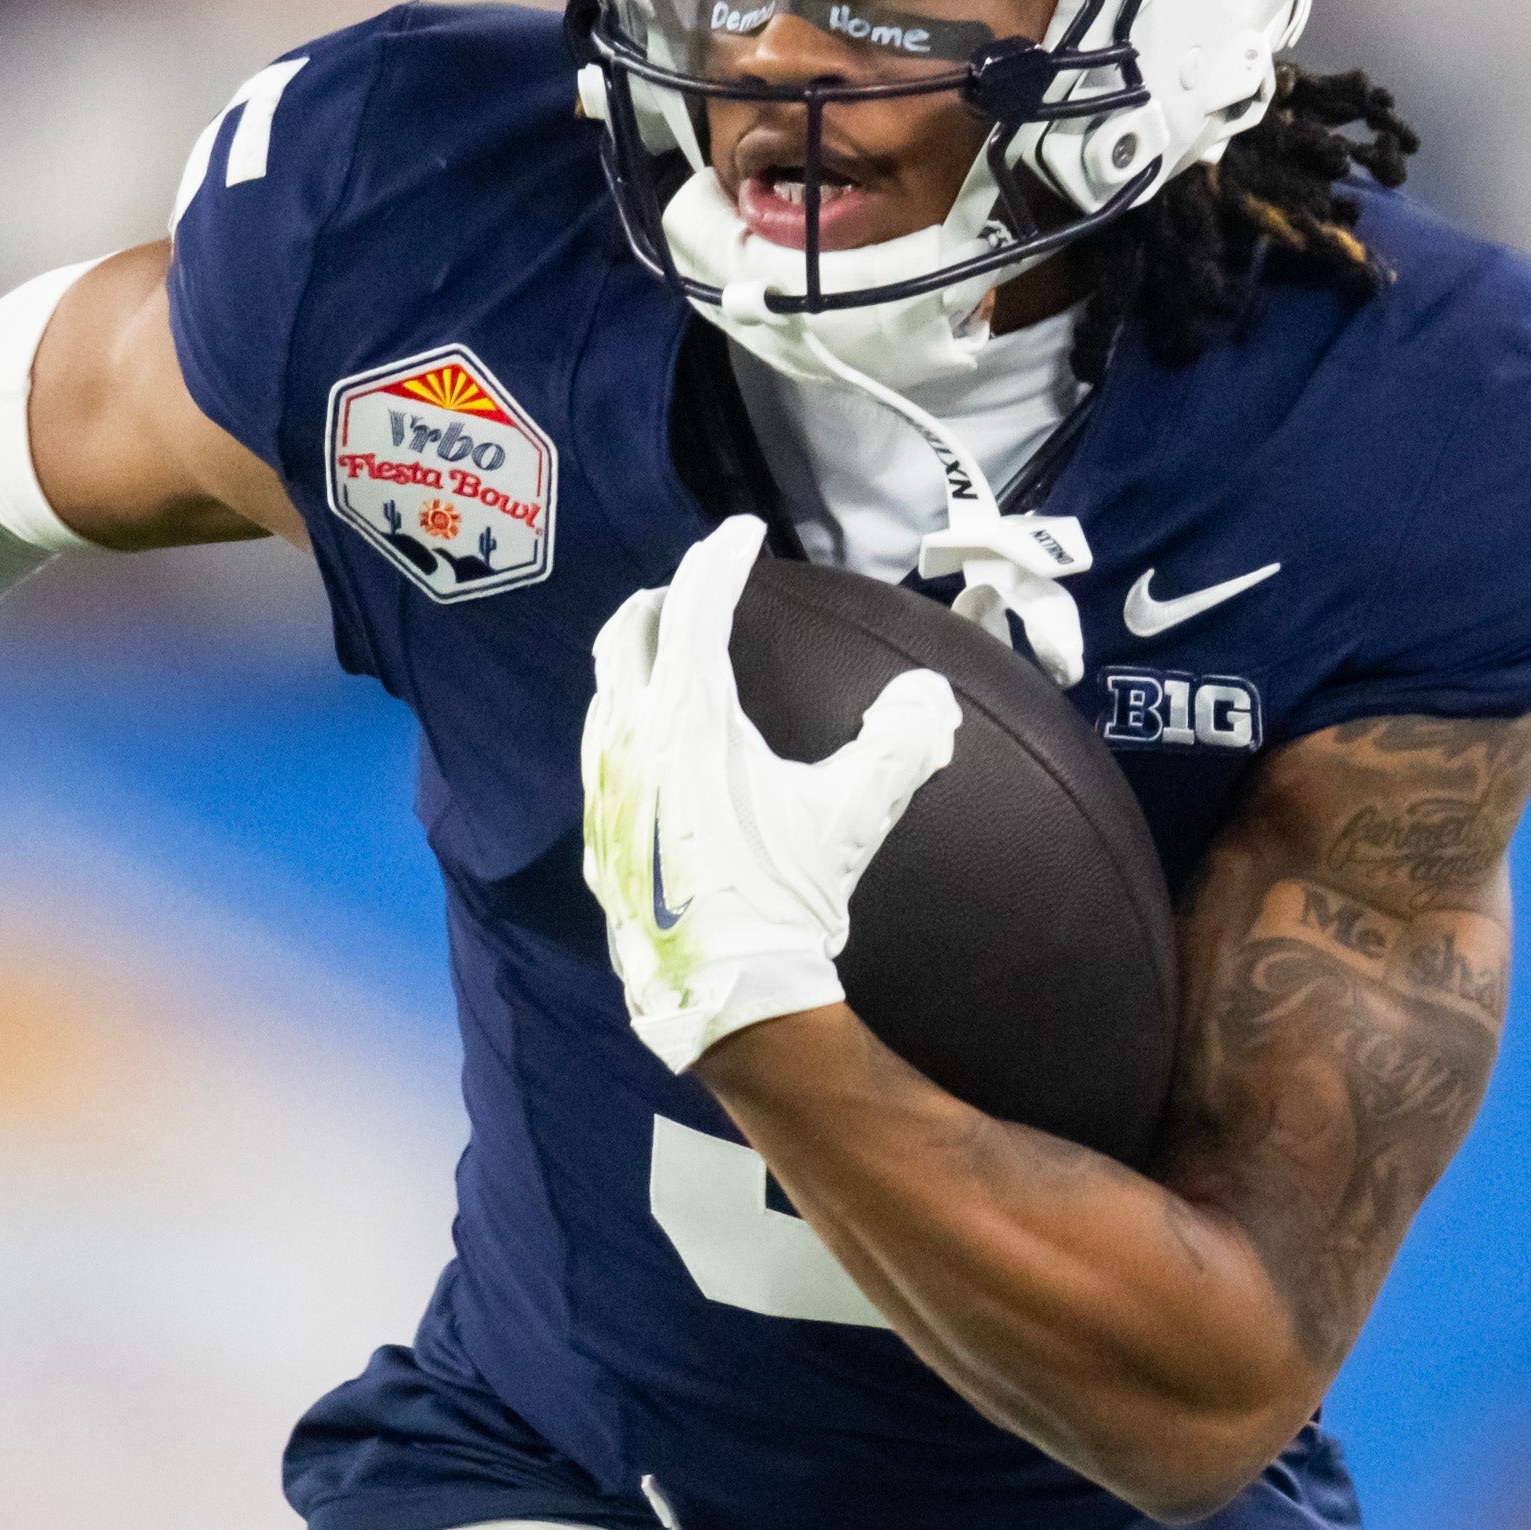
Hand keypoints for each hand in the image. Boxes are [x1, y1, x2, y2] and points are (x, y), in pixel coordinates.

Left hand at [580, 516, 960, 1073]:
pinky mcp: (600, 834)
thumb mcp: (854, 812)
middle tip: (694, 585)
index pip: (698, 608)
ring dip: (636, 659)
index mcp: (689, 718)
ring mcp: (606, 788)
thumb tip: (930, 698)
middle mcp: (632, 740)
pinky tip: (645, 741)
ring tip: (665, 651)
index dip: (721, 559)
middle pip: (631, 635)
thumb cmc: (789, 896)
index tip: (742, 534)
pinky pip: (601, 749)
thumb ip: (899, 743)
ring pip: (606, 693)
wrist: (730, 994)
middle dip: (664, 598)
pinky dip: (623, 719)